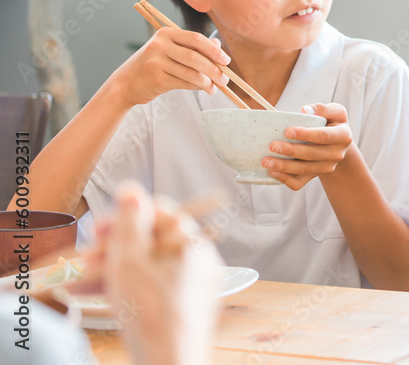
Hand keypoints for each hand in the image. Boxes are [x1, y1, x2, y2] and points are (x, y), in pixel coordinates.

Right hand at [84, 182, 221, 364]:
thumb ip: (131, 222)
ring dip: (112, 268)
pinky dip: (125, 288)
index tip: (100, 226)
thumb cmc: (154, 314)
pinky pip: (151, 288)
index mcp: (193, 243)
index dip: (127, 216)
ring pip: (147, 266)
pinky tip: (94, 293)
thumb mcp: (132, 260)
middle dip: (114, 246)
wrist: (170, 364)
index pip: (161, 213)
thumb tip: (132, 190)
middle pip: (151, 241)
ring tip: (80, 278)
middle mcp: (198, 261)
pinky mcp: (180, 308)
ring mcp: (191, 286)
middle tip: (87, 255)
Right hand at [110, 27, 230, 106]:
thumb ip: (193, 47)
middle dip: (214, 69)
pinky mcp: (156, 77)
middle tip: (225, 79)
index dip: (214, 50)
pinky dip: (197, 87)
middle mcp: (160, 45)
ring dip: (207, 81)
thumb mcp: (170, 51)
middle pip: (195, 56)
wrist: (125, 83)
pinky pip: (184, 82)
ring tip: (216, 87)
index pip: (196, 39)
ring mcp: (156, 61)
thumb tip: (217, 44)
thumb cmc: (153, 66)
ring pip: (191, 71)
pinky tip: (205, 89)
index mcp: (166, 34)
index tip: (226, 61)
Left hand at [264, 102, 353, 189]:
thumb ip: (322, 108)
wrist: (337, 144)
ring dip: (284, 166)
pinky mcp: (314, 176)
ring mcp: (326, 167)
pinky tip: (272, 172)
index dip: (306, 135)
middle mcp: (337, 154)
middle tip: (272, 146)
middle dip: (291, 151)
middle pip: (312, 155)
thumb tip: (305, 110)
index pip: (323, 136)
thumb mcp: (335, 111)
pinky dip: (285, 179)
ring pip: (304, 170)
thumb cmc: (332, 123)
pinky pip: (299, 182)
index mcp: (343, 136)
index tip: (288, 131)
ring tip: (267, 161)